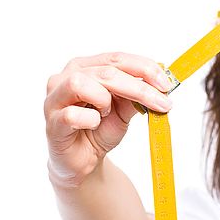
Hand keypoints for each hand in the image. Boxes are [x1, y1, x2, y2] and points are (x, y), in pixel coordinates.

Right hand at [44, 52, 172, 186]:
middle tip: (162, 102)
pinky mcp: (52, 122)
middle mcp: (66, 77)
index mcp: (85, 67)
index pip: (117, 58)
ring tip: (107, 113)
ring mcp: (55, 99)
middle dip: (139, 87)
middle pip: (106, 71)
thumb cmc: (99, 130)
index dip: (145, 68)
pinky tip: (93, 125)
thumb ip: (137, 96)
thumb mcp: (124, 110)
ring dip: (104, 99)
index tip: (167, 83)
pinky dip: (90, 119)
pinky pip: (72, 114)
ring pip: (81, 83)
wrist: (82, 161)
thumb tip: (160, 85)